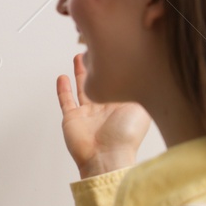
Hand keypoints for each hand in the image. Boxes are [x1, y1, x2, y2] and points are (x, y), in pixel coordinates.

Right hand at [56, 53, 149, 177]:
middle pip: (100, 83)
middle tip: (97, 50)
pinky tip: (62, 77)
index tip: (117, 50)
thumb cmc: (126, 136)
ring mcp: (87, 114)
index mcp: (122, 105)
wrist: (106, 156)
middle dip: (98, 67)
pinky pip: (66, 100)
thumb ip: (141, 89)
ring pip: (83, 88)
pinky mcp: (71, 118)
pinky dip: (63, 89)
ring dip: (81, 73)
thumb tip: (142, 73)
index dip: (117, 67)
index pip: (119, 82)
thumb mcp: (142, 107)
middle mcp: (105, 108)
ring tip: (80, 57)